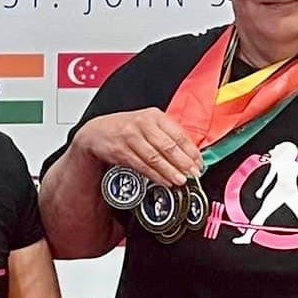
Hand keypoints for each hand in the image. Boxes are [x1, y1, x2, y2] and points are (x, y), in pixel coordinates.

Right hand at [77, 108, 200, 187]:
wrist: (98, 132)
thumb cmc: (128, 129)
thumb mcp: (149, 126)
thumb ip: (168, 137)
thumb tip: (190, 157)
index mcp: (155, 116)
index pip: (178, 134)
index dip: (191, 151)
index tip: (199, 164)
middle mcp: (143, 123)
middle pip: (168, 146)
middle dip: (183, 163)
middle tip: (193, 174)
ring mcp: (131, 136)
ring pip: (155, 157)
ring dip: (170, 171)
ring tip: (181, 181)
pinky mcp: (121, 150)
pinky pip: (141, 165)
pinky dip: (154, 175)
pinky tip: (164, 181)